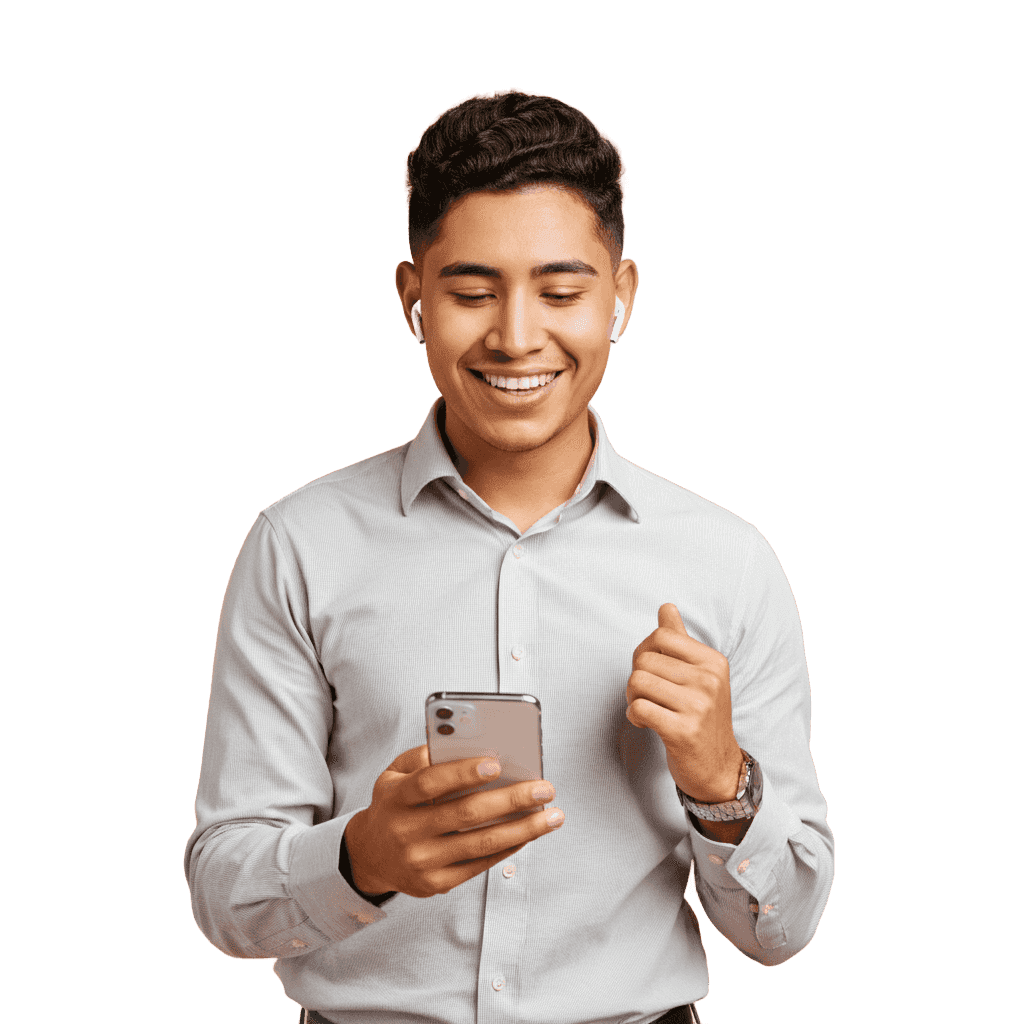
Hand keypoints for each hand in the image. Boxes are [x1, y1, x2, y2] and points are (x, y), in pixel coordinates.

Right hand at [344, 745, 564, 898]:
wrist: (369, 855)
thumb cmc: (393, 805)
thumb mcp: (394, 774)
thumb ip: (423, 756)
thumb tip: (464, 744)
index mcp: (397, 797)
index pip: (431, 783)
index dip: (463, 772)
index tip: (497, 763)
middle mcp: (407, 831)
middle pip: (466, 814)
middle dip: (512, 800)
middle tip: (544, 788)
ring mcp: (422, 861)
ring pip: (481, 843)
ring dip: (523, 829)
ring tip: (553, 816)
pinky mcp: (437, 883)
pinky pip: (481, 864)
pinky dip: (510, 846)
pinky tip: (530, 833)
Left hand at [626, 603, 743, 802]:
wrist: (718, 766)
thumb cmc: (702, 715)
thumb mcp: (699, 674)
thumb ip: (680, 640)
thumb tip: (666, 607)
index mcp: (713, 662)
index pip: (661, 635)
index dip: (645, 651)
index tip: (652, 671)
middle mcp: (709, 681)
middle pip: (644, 660)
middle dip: (636, 678)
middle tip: (647, 695)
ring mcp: (698, 706)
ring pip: (637, 682)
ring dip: (632, 697)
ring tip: (646, 708)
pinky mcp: (683, 731)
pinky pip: (638, 708)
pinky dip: (633, 715)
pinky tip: (645, 723)